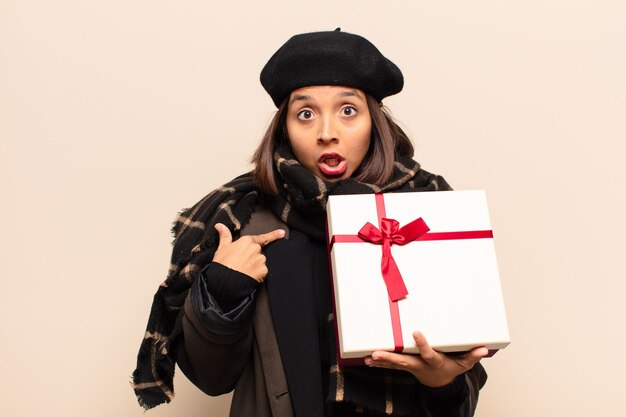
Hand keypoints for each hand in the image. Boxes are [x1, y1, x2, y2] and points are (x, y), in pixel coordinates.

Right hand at [212, 223, 284, 281]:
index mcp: (247, 241)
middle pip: (258, 252)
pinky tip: (248, 276)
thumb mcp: (221, 249)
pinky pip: (262, 272)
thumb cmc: (222, 265)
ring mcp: (261, 260)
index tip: (282, 233)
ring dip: (255, 266)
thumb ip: (225, 236)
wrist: (225, 282)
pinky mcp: (263, 270)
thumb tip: (220, 226)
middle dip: (253, 257)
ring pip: (261, 262)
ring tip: (243, 271)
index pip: (262, 237)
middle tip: (241, 264)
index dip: (274, 235)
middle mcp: (256, 249)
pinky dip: (257, 274)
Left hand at [364, 331, 487, 387]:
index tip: (416, 332)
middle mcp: (419, 365)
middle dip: (389, 358)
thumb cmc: (450, 369)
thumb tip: (483, 349)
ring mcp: (410, 367)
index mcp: (434, 361)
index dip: (422, 344)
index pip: (427, 353)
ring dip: (380, 361)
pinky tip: (368, 360)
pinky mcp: (404, 367)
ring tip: (367, 358)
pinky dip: (379, 364)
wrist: (441, 384)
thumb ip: (471, 356)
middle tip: (376, 354)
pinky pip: (390, 366)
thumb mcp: (463, 364)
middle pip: (403, 361)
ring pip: (393, 364)